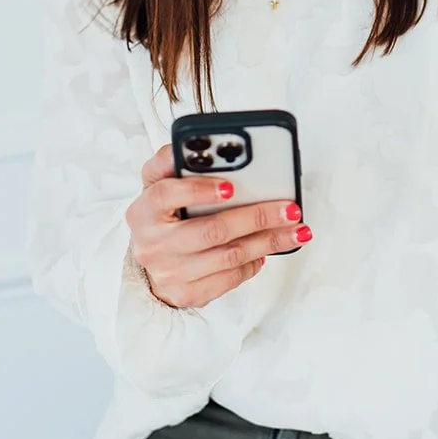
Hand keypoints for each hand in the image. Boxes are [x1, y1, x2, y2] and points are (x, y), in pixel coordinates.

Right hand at [125, 143, 311, 308]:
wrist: (152, 263)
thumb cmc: (162, 217)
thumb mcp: (158, 185)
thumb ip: (171, 162)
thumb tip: (191, 144)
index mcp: (143, 211)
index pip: (166, 195)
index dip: (199, 189)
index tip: (232, 186)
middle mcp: (153, 244)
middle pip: (211, 230)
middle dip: (256, 218)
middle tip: (288, 209)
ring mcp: (170, 272)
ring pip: (228, 256)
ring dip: (268, 241)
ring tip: (294, 230)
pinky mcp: (186, 294)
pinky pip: (229, 279)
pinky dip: (253, 264)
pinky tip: (266, 250)